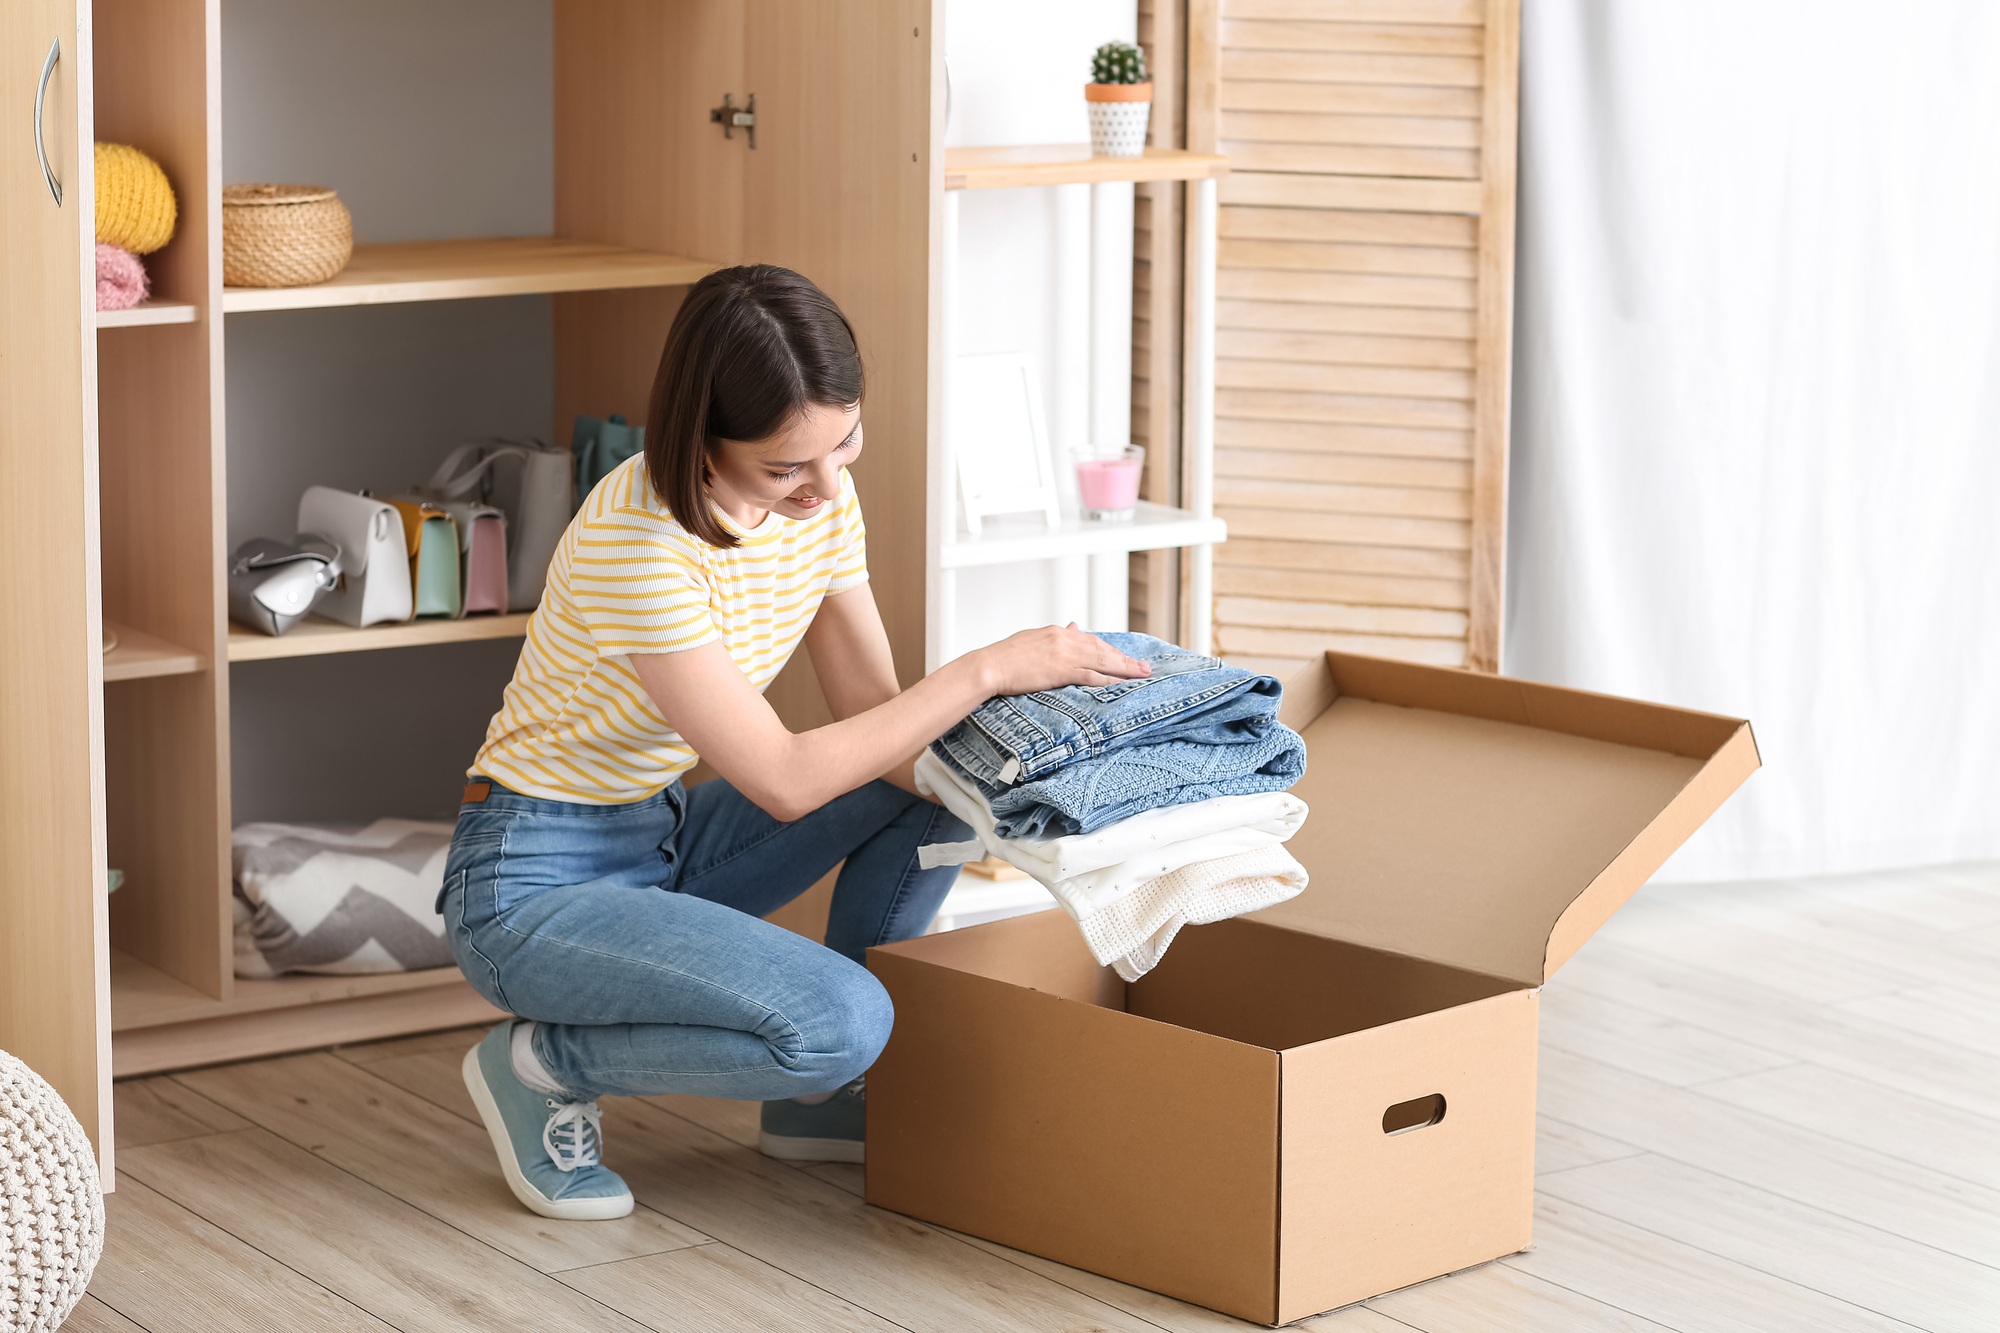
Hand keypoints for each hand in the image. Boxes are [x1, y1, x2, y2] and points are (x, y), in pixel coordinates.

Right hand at [971, 624, 1151, 696]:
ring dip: (1125, 668)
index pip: (1090, 639)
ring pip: (1102, 661)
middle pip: (1102, 649)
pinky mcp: (1061, 670)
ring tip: (1142, 674)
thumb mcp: (1032, 639)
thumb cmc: (1004, 657)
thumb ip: (1055, 636)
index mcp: (1057, 632)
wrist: (989, 666)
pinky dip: (1109, 680)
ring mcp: (1064, 654)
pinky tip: (1121, 684)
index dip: (1109, 650)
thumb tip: (1075, 626)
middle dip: (1125, 658)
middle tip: (1143, 666)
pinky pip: (1091, 675)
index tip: (1122, 657)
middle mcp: (1064, 639)